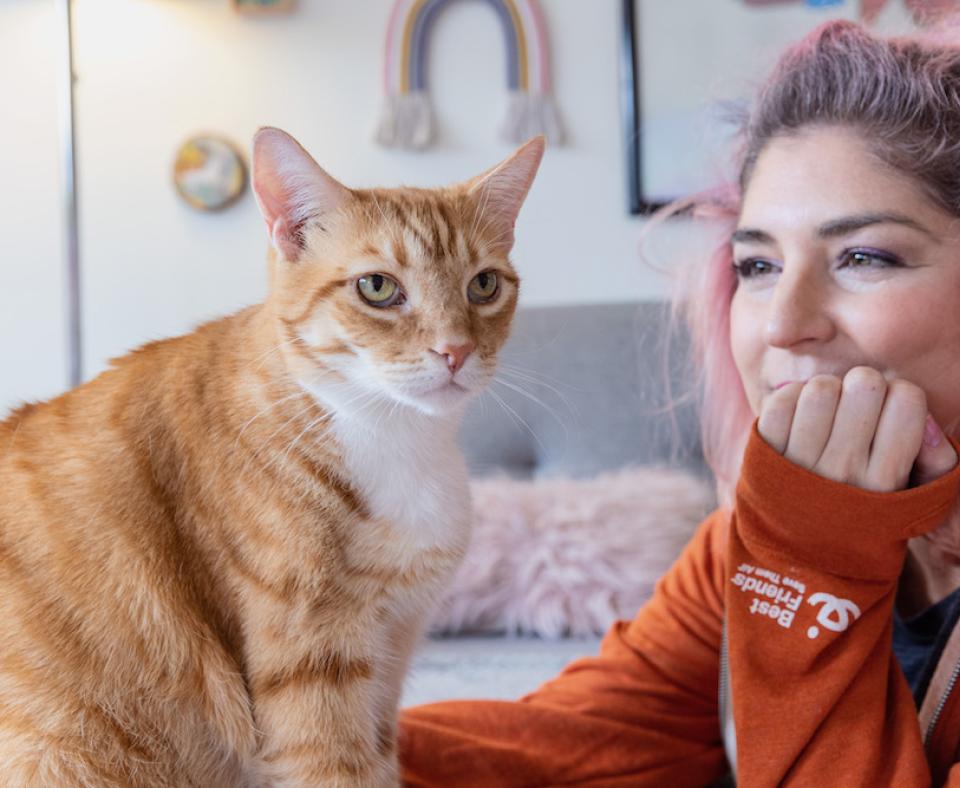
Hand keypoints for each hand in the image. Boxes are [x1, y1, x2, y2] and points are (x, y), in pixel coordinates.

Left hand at [757, 367, 957, 491]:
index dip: (901, 395)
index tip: (890, 411)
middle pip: (864, 384)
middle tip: (857, 406)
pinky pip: (781, 401)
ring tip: (828, 410)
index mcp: (886, 481)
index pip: (908, 399)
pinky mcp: (765, 455)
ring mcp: (800, 463)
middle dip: (864, 387)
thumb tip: (928, 424)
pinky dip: (792, 397)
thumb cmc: (864, 511)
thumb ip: (938, 463)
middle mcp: (844, 471)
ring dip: (827, 390)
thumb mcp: (914, 499)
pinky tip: (801, 415)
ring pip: (821, 389)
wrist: (801, 554)